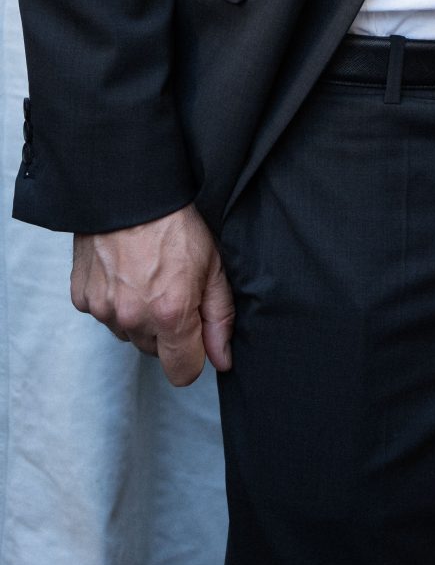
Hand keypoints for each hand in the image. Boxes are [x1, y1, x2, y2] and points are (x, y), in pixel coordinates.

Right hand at [72, 205, 233, 386]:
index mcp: (170, 314)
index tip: (197, 333)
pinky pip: (104, 314)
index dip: (194, 356)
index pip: (182, 373)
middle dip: (167, 330)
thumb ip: (219, 317)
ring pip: (128, 332)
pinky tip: (124, 272)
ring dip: (139, 316)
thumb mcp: (213, 265)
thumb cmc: (176, 222)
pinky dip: (114, 301)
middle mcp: (133, 319)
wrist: (129, 191)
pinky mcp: (82, 298)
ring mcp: (103, 309)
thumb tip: (222, 359)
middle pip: (155, 351)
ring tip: (148, 275)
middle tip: (172, 288)